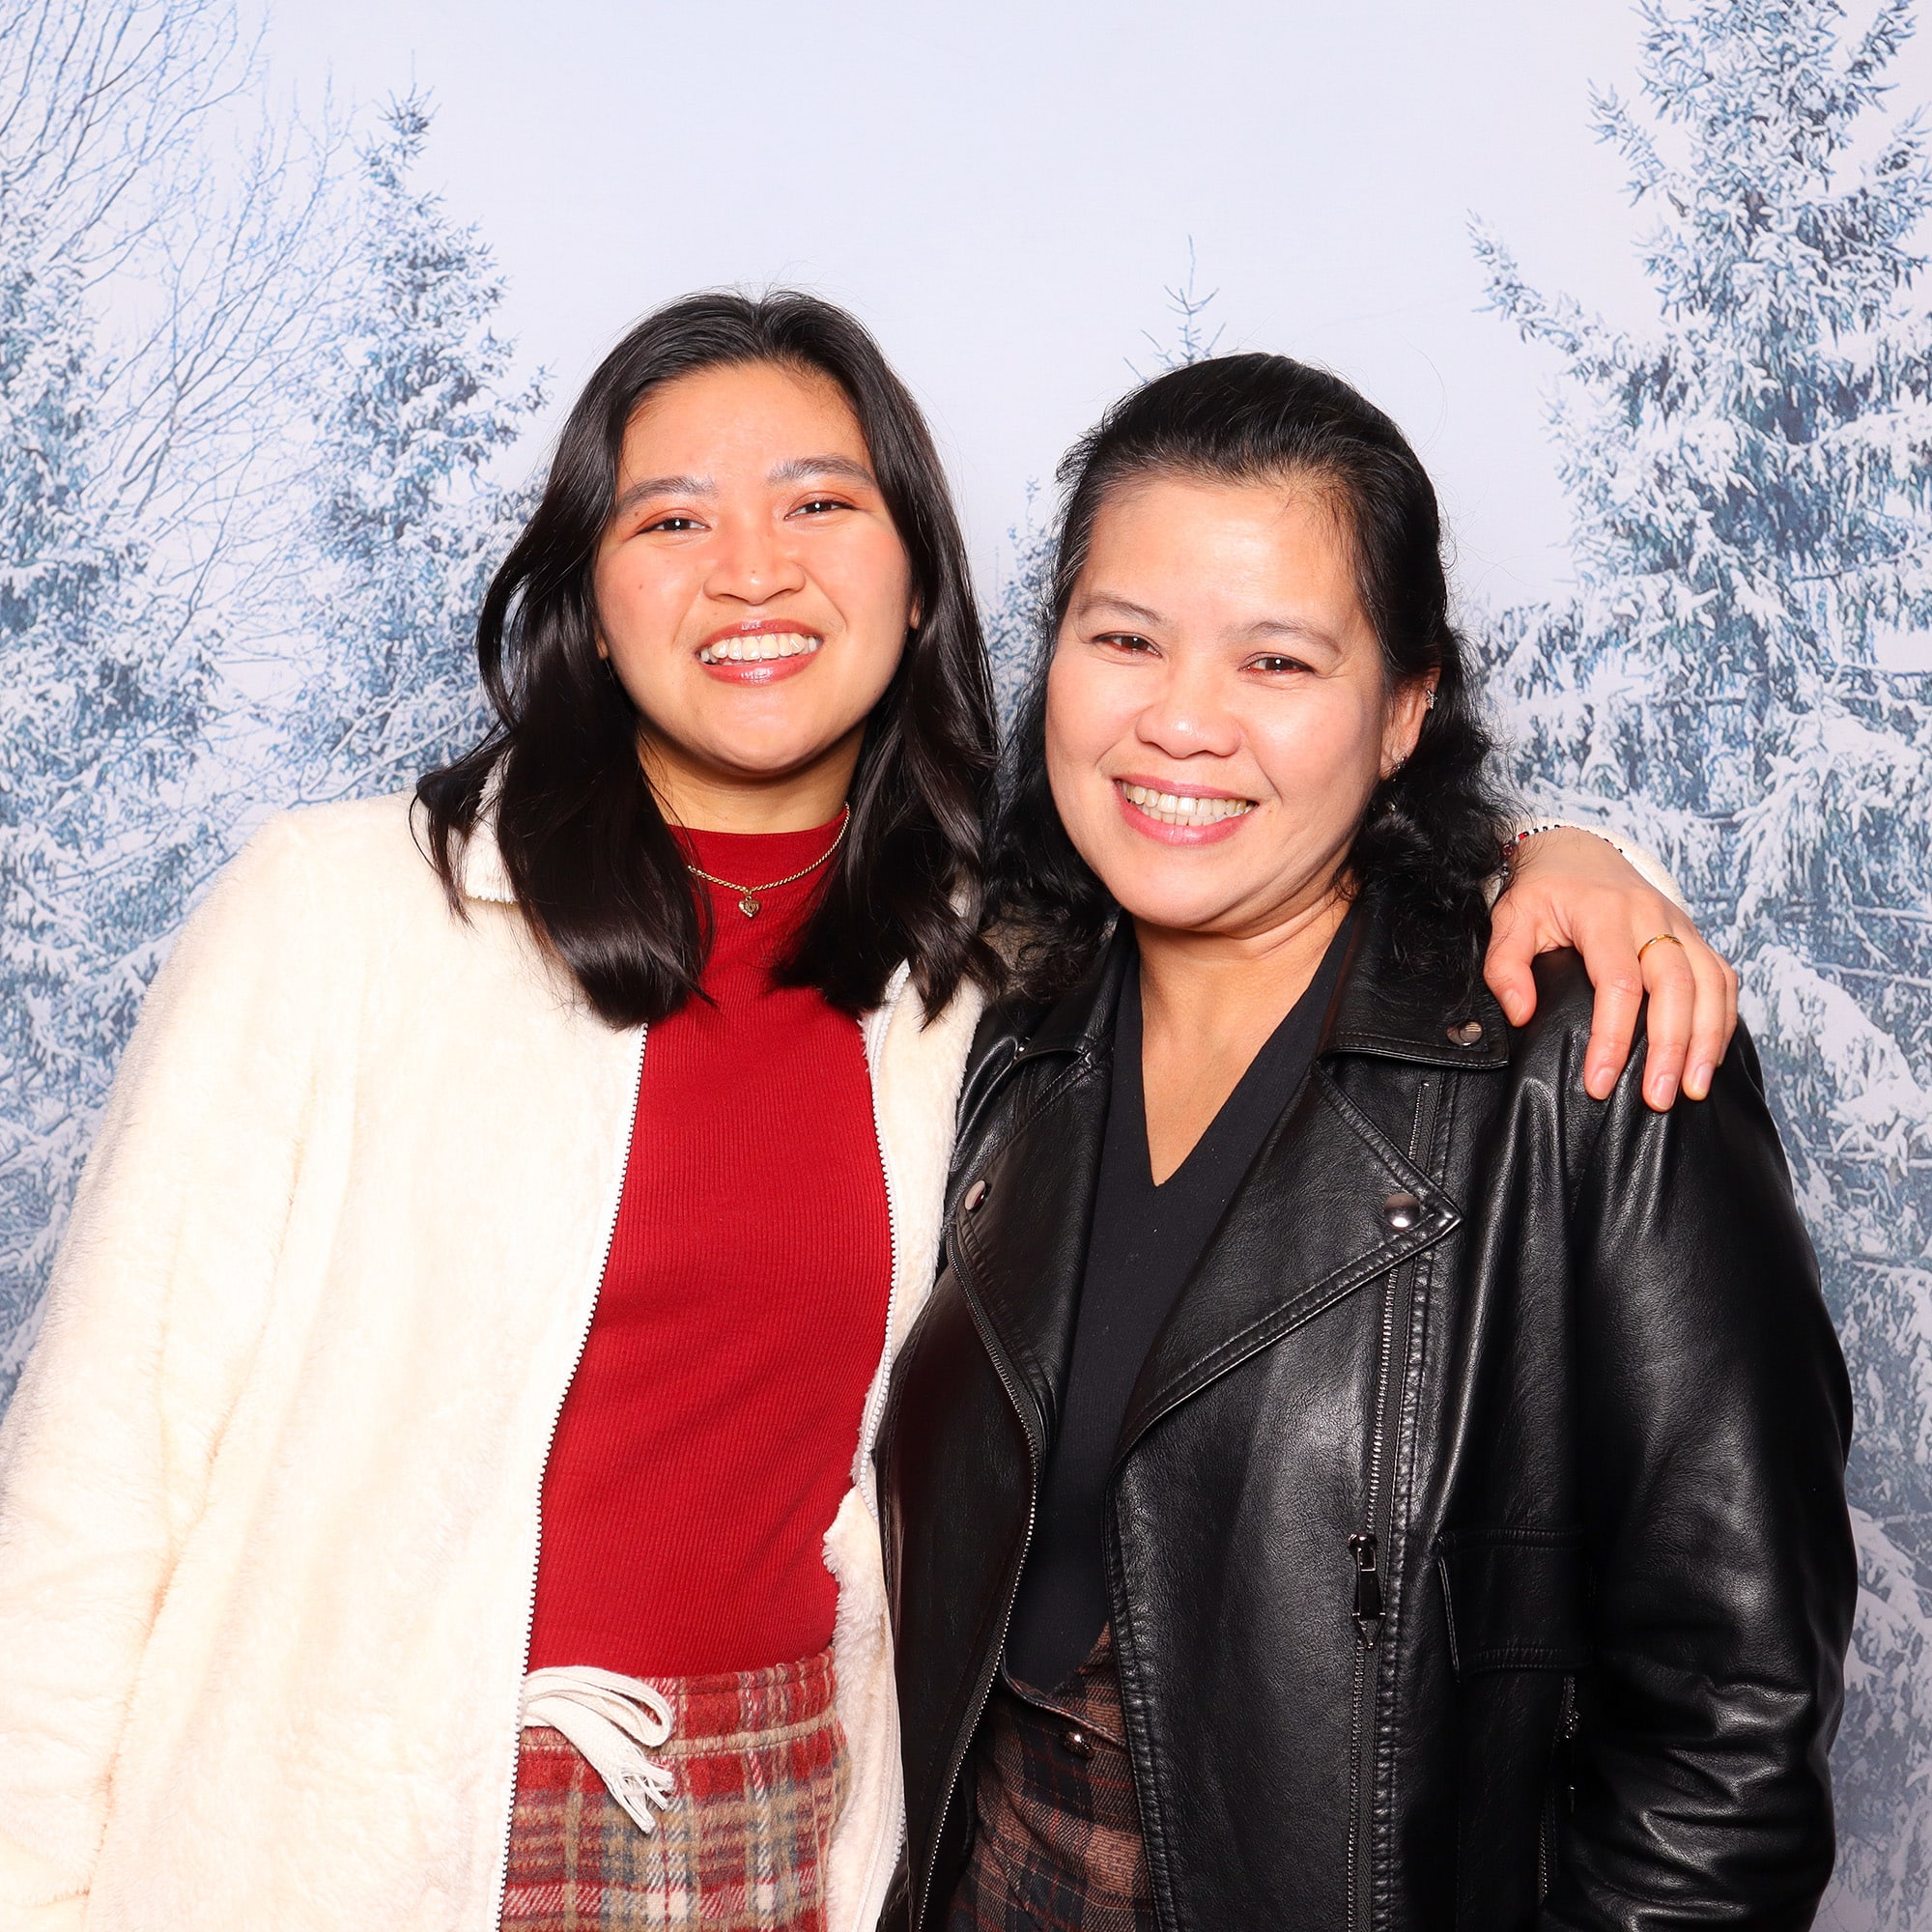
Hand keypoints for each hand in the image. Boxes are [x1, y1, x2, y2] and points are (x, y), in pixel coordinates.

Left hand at [1485, 828, 1737, 1109]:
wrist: (1577, 851)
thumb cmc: (1543, 892)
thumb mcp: (1509, 918)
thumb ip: (1505, 965)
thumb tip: (1522, 1013)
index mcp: (1604, 913)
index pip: (1618, 983)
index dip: (1611, 1038)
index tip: (1598, 1083)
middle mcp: (1651, 917)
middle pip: (1676, 987)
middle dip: (1672, 1048)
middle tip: (1660, 1098)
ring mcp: (1680, 925)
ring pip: (1710, 984)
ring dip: (1707, 1041)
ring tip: (1694, 1090)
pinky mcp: (1695, 936)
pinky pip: (1722, 979)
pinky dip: (1722, 1019)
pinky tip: (1710, 1057)